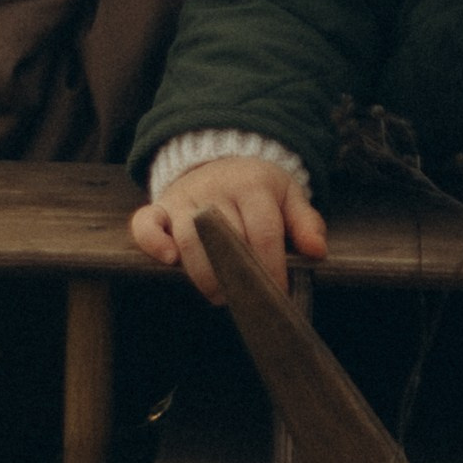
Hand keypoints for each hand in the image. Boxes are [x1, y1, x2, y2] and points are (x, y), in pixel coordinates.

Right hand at [128, 154, 327, 300]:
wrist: (221, 161)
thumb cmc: (259, 188)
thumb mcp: (289, 197)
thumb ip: (306, 224)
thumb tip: (316, 252)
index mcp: (252, 185)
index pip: (263, 233)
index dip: (272, 267)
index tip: (278, 293)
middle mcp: (215, 189)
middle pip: (226, 240)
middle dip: (240, 277)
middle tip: (250, 301)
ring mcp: (184, 198)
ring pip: (189, 240)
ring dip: (205, 275)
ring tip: (221, 296)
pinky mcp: (160, 207)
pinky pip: (146, 224)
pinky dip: (153, 243)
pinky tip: (170, 262)